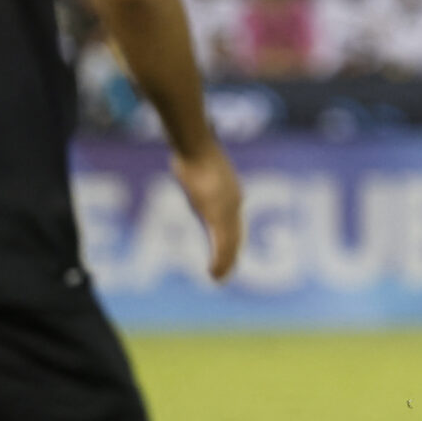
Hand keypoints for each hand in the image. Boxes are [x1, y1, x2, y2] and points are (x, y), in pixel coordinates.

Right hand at [170, 141, 241, 280]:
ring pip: (231, 243)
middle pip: (236, 234)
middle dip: (232, 255)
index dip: (233, 239)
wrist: (195, 143)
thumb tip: (185, 156)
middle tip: (225, 272)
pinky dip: (219, 260)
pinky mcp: (218, 214)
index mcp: (230, 192)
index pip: (235, 221)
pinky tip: (214, 272)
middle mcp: (234, 201)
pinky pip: (222, 243)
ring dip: (225, 262)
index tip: (230, 252)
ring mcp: (228, 208)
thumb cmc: (191, 148)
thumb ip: (194, 167)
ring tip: (218, 278)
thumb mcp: (195, 161)